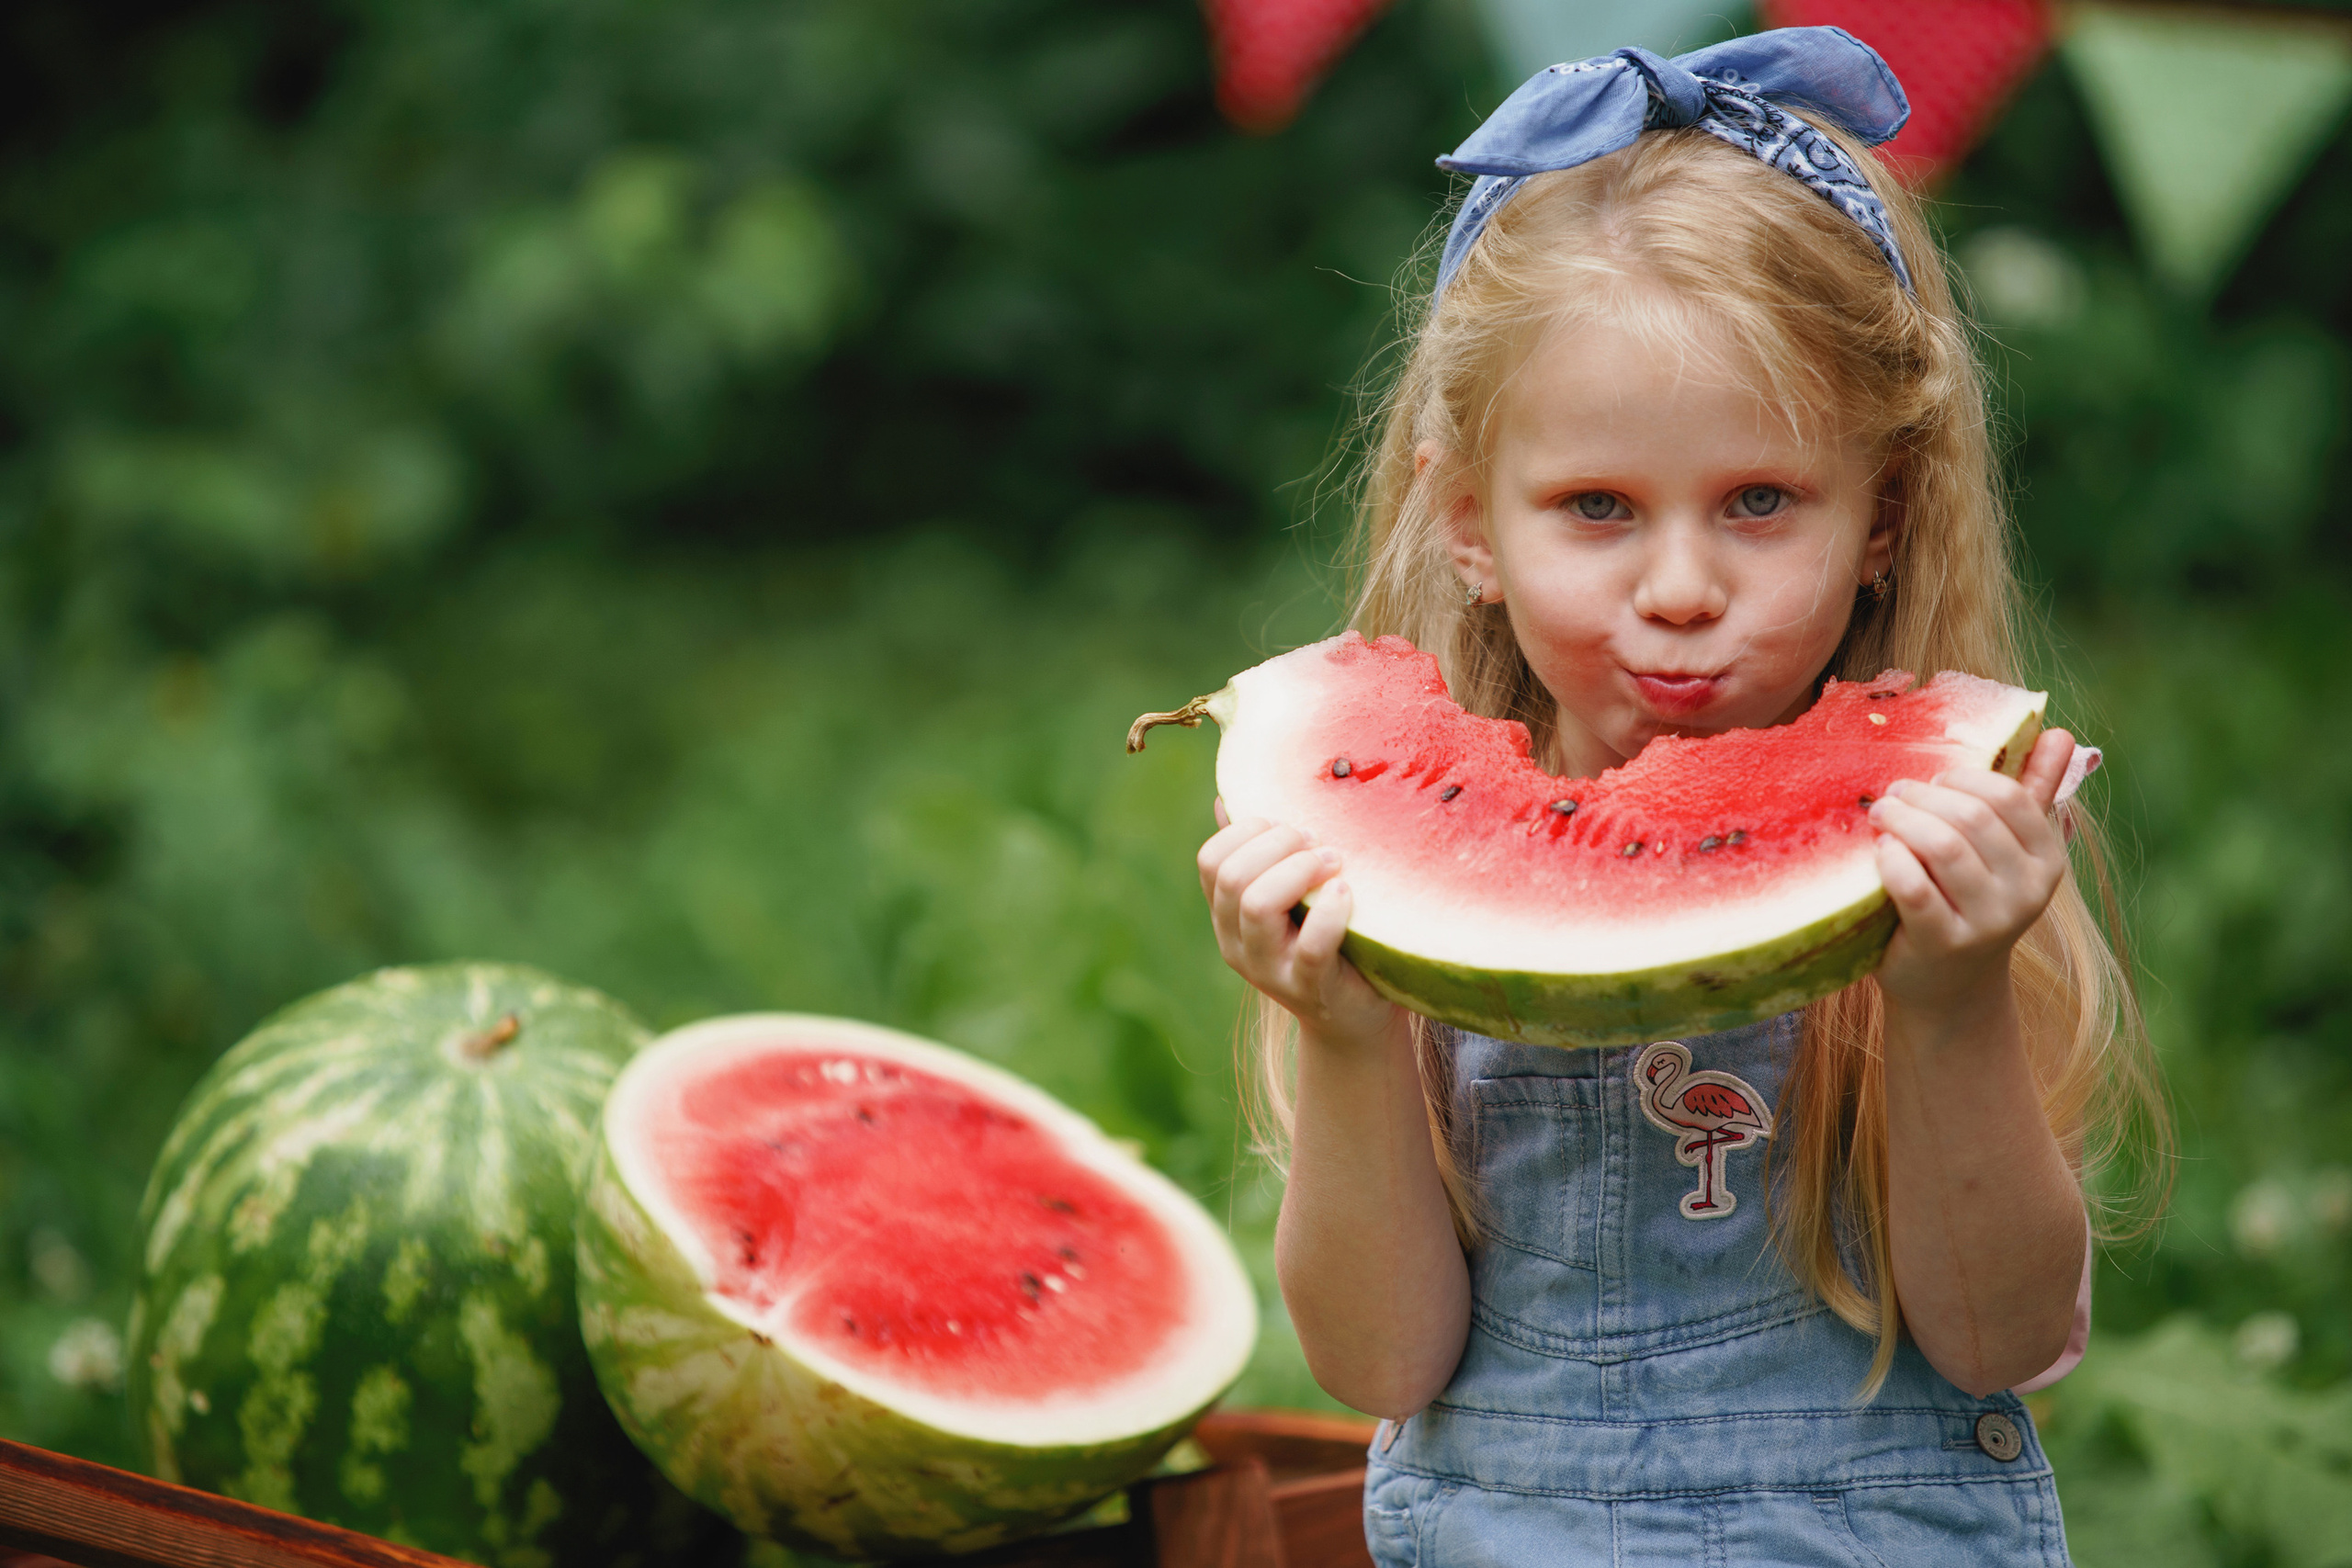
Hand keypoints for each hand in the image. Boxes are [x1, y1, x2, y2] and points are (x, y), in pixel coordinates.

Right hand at [1197, 799, 1400, 1047]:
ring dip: (1300, 870)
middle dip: (1279, 843)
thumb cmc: (1322, 939)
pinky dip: (1330, 912)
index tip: (1291, 825)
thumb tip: (1225, 799)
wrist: (1351, 1015)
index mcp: (1225, 914)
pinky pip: (1311, 947)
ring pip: (1257, 905)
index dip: (1248, 829)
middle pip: (1232, 876)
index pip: (1210, 859)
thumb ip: (1258, 855)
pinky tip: (1347, 893)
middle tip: (1318, 843)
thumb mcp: (1286, 896)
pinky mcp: (1309, 989)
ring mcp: (1268, 970)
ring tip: (1335, 863)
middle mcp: (1236, 943)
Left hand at [1868, 728, 2074, 1014]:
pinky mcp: (1944, 944)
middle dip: (1923, 797)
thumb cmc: (1971, 902)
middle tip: (1893, 795)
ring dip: (1901, 821)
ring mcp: (1988, 922)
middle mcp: (2027, 892)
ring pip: (1942, 847)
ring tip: (1880, 815)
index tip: (1932, 782)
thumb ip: (2033, 791)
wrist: (1949, 987)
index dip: (1962, 779)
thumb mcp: (2007, 850)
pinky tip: (1879, 851)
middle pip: (1972, 818)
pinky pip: (1913, 888)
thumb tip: (2059, 732)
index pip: (2009, 797)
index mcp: (2047, 859)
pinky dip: (1891, 860)